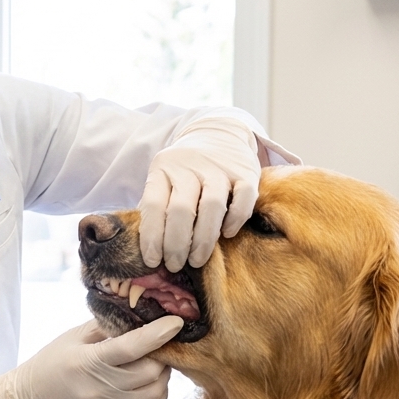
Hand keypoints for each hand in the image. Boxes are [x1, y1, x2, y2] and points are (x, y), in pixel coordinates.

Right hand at [0, 316, 182, 398]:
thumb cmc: (50, 364)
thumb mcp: (73, 337)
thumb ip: (106, 326)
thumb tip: (139, 316)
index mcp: (89, 362)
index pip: (133, 347)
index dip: (159, 333)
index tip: (176, 322)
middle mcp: (101, 389)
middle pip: (151, 371)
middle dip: (162, 354)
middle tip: (159, 344)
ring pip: (155, 392)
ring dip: (161, 375)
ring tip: (153, 363)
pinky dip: (157, 395)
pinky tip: (148, 384)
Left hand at [139, 117, 260, 271]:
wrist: (218, 133)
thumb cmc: (185, 171)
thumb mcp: (163, 180)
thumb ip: (157, 208)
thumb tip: (151, 253)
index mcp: (163, 168)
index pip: (154, 205)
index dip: (152, 236)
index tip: (153, 260)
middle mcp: (189, 166)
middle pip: (181, 209)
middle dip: (176, 244)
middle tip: (175, 265)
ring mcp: (219, 168)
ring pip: (211, 205)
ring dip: (203, 239)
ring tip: (197, 260)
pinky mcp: (246, 171)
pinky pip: (244, 198)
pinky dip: (235, 219)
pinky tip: (227, 234)